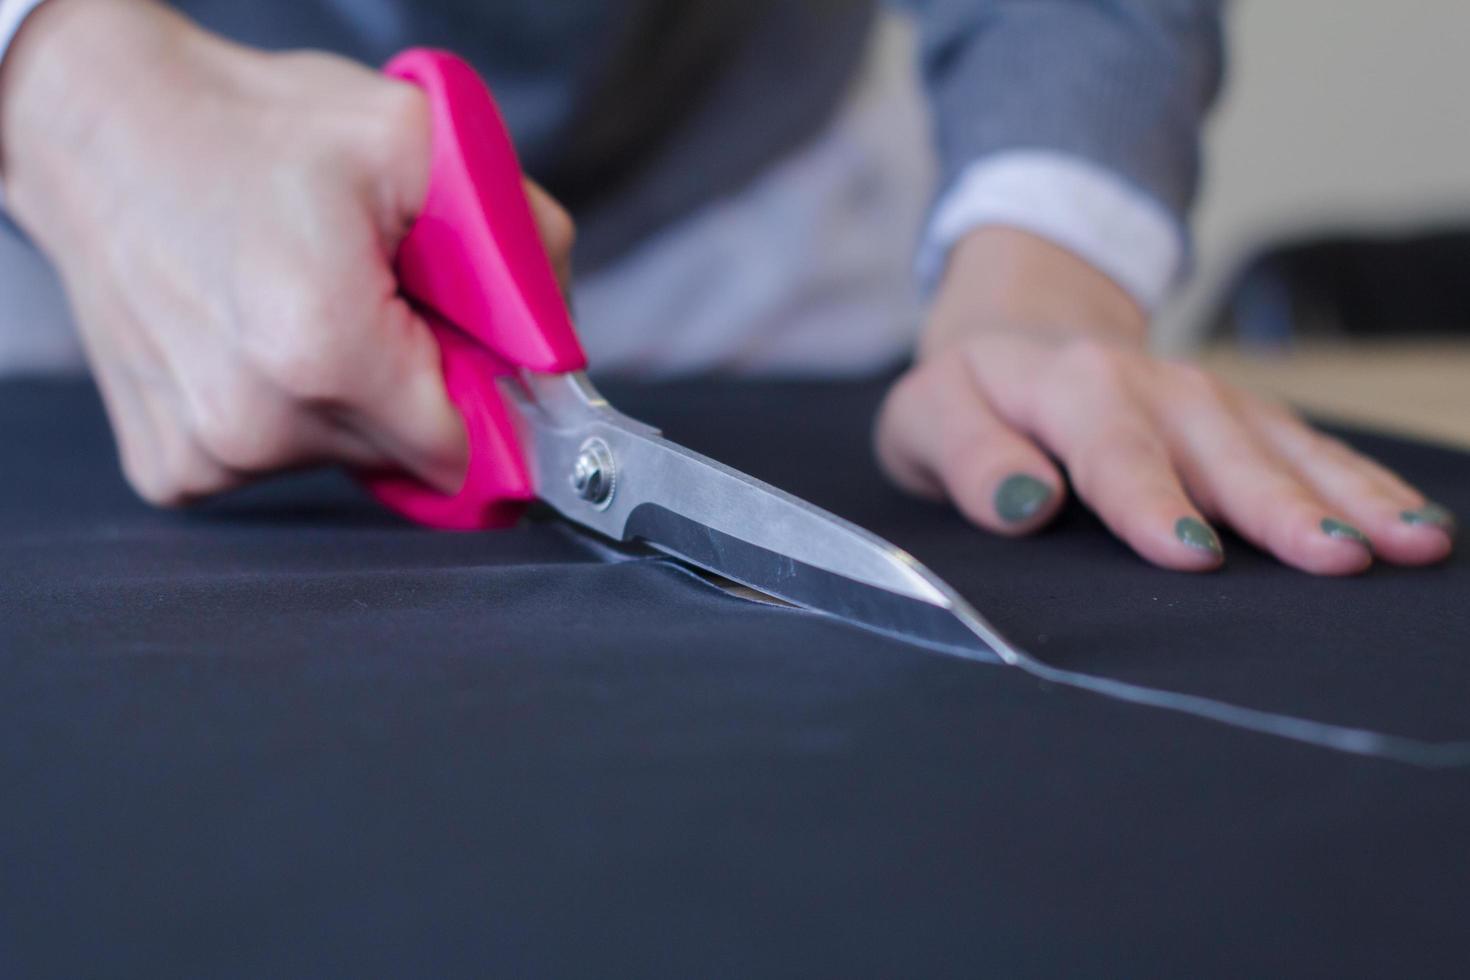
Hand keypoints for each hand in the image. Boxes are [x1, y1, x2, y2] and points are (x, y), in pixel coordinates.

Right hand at [0, 0, 574, 505]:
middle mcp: (257, 423)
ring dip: (349, 398)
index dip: (483, 396)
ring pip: (343, 459)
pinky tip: (252, 336)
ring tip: (300, 304)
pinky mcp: (171, 467)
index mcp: (326, 351)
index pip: (468, 450)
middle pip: (407, 457)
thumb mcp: (417, 138)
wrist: (98, 129)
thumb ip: (519, 237)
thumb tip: (556, 338)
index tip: (462, 345)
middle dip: (417, 387)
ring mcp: (206, 455)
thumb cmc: (248, 128)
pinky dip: (284, 410)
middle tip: (373, 298)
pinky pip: (274, 461)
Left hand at [876, 228, 1455, 573]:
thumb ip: (970, 457)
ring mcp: (1211, 399)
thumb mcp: (930, 419)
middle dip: (1280, 505)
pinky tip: (1418, 524)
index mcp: (1069, 387)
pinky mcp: (1245, 418)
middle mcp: (1154, 387)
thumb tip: (1026, 505)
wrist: (1018, 334)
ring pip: (1286, 448)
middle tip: (1337, 558)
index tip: (1192, 551)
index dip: (1152, 503)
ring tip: (1412, 544)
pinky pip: (1313, 449)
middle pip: (1222, 450)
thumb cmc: (971, 396)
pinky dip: (1367, 484)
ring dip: (1350, 496)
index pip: (1114, 452)